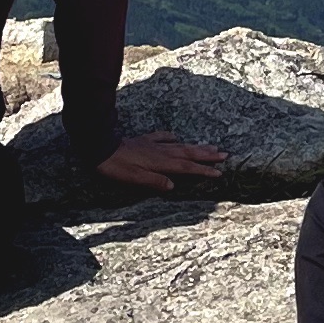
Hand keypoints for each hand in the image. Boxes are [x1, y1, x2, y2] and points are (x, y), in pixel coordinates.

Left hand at [91, 132, 229, 193]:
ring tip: (210, 147)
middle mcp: (160, 152)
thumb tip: (172, 186)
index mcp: (160, 163)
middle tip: (224, 155)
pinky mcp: (143, 141)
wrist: (99, 145)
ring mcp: (152, 145)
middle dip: (207, 156)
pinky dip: (171, 138)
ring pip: (179, 146)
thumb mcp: (133, 178)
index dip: (203, 170)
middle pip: (188, 154)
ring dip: (196, 147)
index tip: (219, 172)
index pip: (186, 168)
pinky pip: (161, 138)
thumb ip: (153, 182)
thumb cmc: (115, 166)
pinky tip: (175, 137)